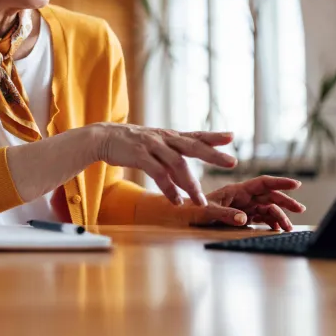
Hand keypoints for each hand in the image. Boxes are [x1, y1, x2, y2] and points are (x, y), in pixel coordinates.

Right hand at [91, 123, 236, 205]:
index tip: (232, 137)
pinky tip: (175, 200)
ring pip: (177, 164)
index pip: (195, 135)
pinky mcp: (139, 155)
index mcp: (169, 136)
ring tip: (200, 201)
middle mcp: (164, 138)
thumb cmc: (130, 142)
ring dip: (190, 184)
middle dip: (213, 154)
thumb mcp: (153, 142)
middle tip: (232, 162)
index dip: (214, 136)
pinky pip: (158, 173)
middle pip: (193, 146)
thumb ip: (170, 152)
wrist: (103, 137)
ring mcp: (152, 145)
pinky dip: (168, 188)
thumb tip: (186, 168)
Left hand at [188, 175, 305, 230]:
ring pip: (267, 208)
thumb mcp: (208, 212)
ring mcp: (244, 206)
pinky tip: (277, 228)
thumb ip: (226, 214)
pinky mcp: (243, 215)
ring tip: (288, 228)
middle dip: (285, 201)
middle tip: (300, 209)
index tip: (296, 184)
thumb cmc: (194, 210)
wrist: (185, 216)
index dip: (280, 182)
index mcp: (237, 190)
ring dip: (280, 216)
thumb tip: (244, 218)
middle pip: (269, 196)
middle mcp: (243, 196)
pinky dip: (271, 222)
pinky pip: (261, 217)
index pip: (262, 183)